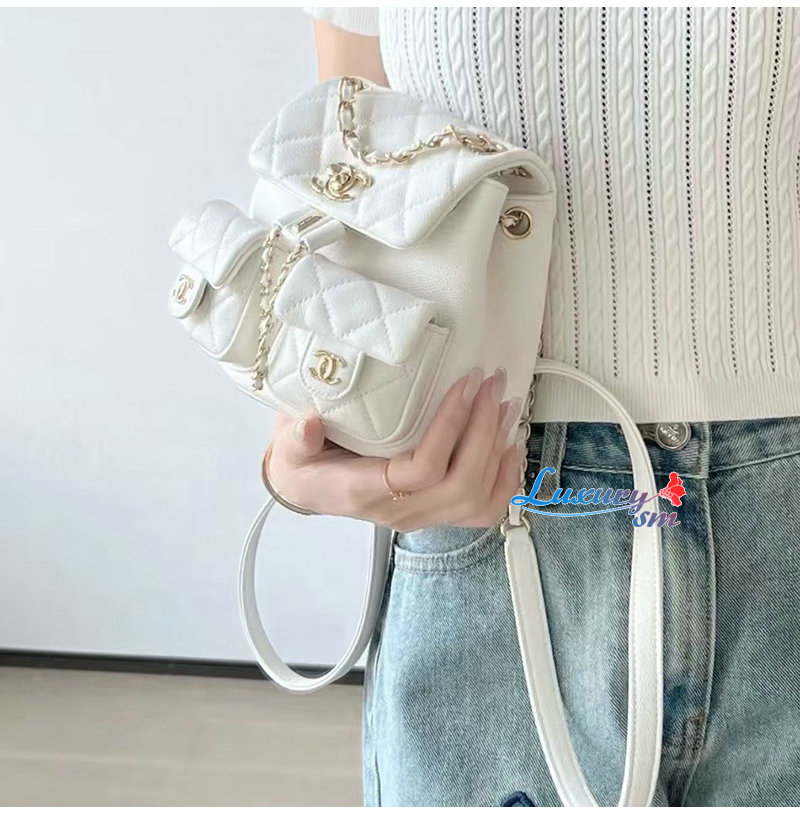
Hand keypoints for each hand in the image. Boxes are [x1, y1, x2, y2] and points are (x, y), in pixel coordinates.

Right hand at [264, 368, 525, 531]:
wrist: (308, 487)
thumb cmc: (304, 461)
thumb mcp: (289, 447)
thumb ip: (294, 438)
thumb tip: (307, 425)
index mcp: (367, 490)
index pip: (422, 469)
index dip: (450, 426)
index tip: (465, 383)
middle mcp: (401, 511)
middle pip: (461, 484)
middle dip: (485, 430)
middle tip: (492, 385)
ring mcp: (422, 516)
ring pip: (478, 499)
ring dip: (499, 451)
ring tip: (506, 406)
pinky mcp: (436, 512)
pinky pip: (482, 510)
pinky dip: (505, 479)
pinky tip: (511, 444)